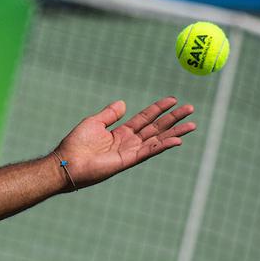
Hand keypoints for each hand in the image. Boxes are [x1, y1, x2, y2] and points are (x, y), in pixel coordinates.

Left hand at [53, 97, 196, 189]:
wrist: (67, 161)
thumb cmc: (76, 143)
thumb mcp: (94, 122)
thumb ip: (110, 114)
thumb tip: (123, 103)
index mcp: (120, 132)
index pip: (144, 118)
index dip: (158, 108)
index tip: (173, 99)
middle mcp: (128, 142)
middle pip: (156, 128)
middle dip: (173, 118)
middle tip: (190, 108)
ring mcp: (130, 152)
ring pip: (157, 139)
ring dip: (175, 132)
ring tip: (192, 124)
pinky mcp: (128, 161)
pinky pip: (149, 151)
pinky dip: (163, 146)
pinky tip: (177, 140)